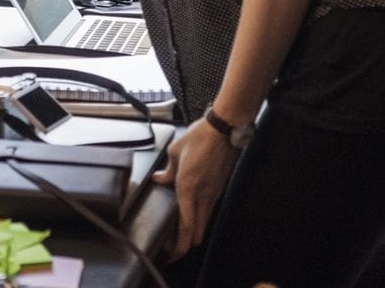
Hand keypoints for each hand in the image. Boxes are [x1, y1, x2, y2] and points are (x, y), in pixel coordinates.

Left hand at [150, 117, 242, 260]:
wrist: (225, 130)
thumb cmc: (200, 137)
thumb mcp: (175, 152)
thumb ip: (167, 171)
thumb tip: (159, 180)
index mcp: (188, 187)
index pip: (186, 226)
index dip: (179, 245)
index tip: (171, 254)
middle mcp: (202, 195)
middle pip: (196, 232)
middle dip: (185, 246)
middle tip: (173, 251)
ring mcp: (213, 193)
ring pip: (203, 223)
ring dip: (193, 234)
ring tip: (180, 238)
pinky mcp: (218, 189)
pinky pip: (208, 211)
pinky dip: (199, 220)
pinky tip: (191, 218)